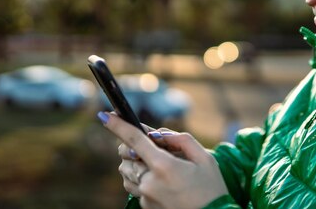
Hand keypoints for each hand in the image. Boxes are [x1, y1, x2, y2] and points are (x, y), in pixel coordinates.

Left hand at [99, 112, 227, 208]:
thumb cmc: (212, 189)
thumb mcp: (204, 158)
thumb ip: (182, 140)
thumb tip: (159, 134)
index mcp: (164, 166)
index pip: (134, 141)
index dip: (117, 126)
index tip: (103, 115)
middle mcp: (150, 183)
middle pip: (126, 157)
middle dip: (131, 147)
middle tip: (151, 146)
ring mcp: (146, 197)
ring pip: (127, 173)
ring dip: (136, 164)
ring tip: (160, 166)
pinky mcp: (146, 208)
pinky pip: (136, 187)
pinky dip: (143, 179)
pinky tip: (163, 182)